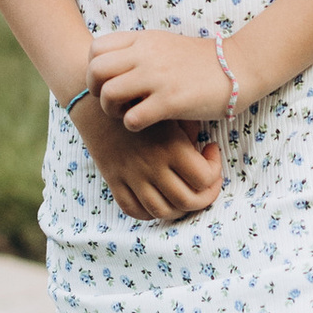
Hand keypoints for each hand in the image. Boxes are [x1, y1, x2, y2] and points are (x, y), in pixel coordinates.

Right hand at [71, 90, 224, 227]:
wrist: (96, 100)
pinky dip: (148, 212)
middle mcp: (152, 166)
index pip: (204, 179)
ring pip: (162, 211)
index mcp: (170, 147)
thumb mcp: (169, 108)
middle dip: (204, 196)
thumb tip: (202, 152)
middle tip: (207, 180)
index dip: (216, 172)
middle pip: (187, 202)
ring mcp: (131, 176)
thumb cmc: (139, 100)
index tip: (210, 151)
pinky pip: (133, 209)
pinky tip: (156, 195)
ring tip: (183, 190)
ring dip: (178, 208)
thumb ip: (190, 131)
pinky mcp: (114, 180)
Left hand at [88, 28, 239, 134]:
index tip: (106, 82)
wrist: (239, 67)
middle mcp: (146, 55)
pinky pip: (132, 118)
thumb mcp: (164, 44)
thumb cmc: (200, 60)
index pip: (95, 49)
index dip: (93, 69)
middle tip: (111, 102)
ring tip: (126, 114)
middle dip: (96, 91)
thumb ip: (138, 50)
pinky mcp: (170, 101)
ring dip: (112, 110)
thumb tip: (113, 65)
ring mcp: (157, 77)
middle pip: (96, 71)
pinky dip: (132, 125)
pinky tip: (145, 124)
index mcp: (143, 39)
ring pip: (109, 94)